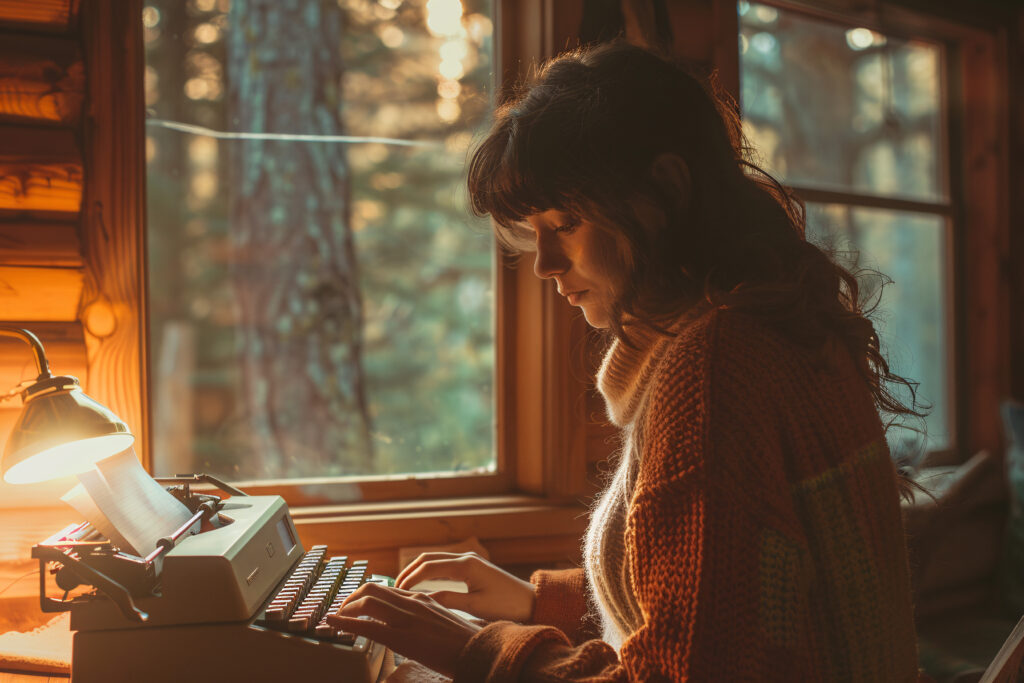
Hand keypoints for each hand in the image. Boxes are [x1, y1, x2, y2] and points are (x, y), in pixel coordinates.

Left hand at [326, 582, 481, 677]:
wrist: (479, 652)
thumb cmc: (466, 643)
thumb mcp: (445, 623)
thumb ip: (429, 618)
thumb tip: (418, 625)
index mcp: (423, 599)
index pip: (389, 589)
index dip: (368, 593)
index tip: (357, 602)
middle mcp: (413, 602)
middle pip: (373, 588)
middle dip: (352, 596)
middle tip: (342, 608)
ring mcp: (408, 617)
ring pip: (368, 600)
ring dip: (347, 606)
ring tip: (338, 616)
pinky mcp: (403, 635)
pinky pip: (368, 625)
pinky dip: (346, 622)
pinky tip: (334, 623)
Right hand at [395, 551, 535, 622]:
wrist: (529, 601)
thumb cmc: (505, 604)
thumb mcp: (474, 605)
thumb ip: (447, 599)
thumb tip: (422, 598)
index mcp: (465, 565)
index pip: (428, 567)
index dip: (409, 579)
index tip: (397, 592)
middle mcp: (465, 557)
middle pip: (428, 558)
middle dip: (409, 572)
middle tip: (393, 587)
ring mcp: (469, 560)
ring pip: (435, 559)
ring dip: (418, 570)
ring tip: (403, 586)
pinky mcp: (472, 566)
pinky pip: (444, 565)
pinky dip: (429, 572)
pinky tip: (422, 583)